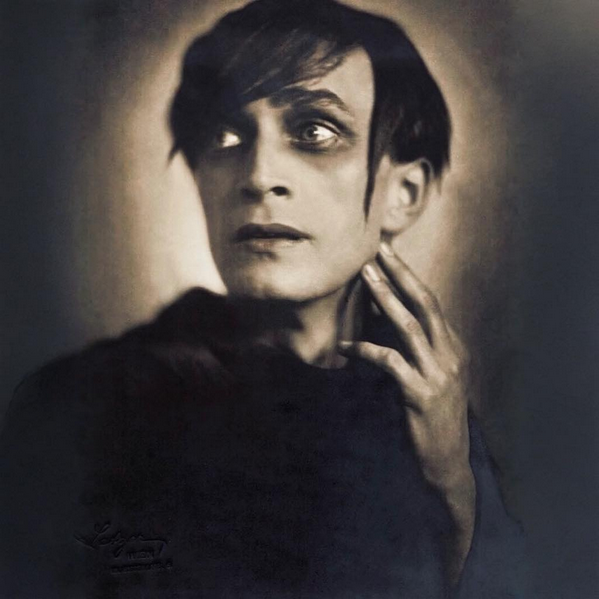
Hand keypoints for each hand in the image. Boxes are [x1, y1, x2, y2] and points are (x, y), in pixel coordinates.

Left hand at [338, 241, 474, 583]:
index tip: (389, 254)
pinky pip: (389, 363)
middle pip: (425, 304)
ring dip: (386, 299)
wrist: (447, 461)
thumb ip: (417, 349)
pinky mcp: (420, 393)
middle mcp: (450, 355)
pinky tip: (345, 347)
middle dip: (401, 274)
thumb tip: (387, 320)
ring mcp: (438, 374)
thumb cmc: (433, 416)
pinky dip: (366, 350)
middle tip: (378, 249)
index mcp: (453, 347)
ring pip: (410, 326)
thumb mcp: (432, 376)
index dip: (409, 276)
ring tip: (365, 277)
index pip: (430, 303)